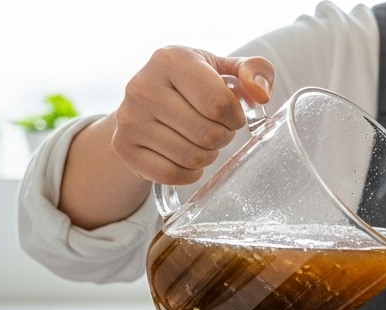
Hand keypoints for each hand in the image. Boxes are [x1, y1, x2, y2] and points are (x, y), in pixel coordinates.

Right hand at [111, 46, 274, 185]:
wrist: (146, 103)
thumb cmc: (195, 85)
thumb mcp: (225, 70)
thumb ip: (255, 71)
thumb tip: (261, 94)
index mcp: (171, 59)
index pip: (219, 104)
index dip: (235, 118)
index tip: (231, 116)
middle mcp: (143, 86)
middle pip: (206, 134)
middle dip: (223, 138)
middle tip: (218, 131)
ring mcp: (129, 118)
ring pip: (190, 157)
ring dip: (208, 156)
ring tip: (202, 142)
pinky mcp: (123, 146)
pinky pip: (171, 174)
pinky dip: (189, 174)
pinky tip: (188, 160)